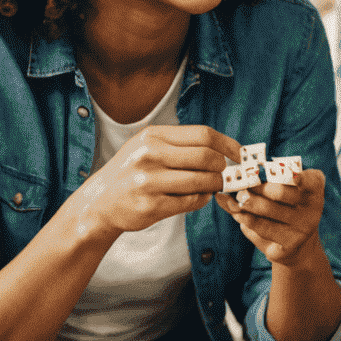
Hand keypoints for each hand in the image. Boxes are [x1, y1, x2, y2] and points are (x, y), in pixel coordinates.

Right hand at [69, 125, 239, 241]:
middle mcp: (150, 155)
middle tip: (226, 174)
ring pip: (202, 181)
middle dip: (223, 168)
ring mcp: (150, 181)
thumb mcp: (148, 147)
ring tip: (213, 186)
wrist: (100, 201)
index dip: (228, 145)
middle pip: (207, 157)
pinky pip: (191, 202)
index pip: (203, 135)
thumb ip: (180, 145)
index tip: (240, 154)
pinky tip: (198, 197)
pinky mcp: (151, 205)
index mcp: (153, 136)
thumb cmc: (131, 171)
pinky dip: (201, 200)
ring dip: (215, 185)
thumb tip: (223, 150)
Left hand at [216, 166, 325, 265]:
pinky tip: (238, 215)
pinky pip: (262, 227)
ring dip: (247, 203)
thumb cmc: (284, 210)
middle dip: (256, 187)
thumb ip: (253, 187)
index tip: (286, 173)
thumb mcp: (277, 195)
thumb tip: (220, 190)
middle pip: (280, 192)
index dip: (299, 176)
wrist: (297, 245)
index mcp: (314, 187)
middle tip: (240, 185)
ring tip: (236, 199)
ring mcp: (304, 226)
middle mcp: (314, 206)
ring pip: (268, 210)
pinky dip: (246, 219)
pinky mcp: (291, 243)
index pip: (309, 179)